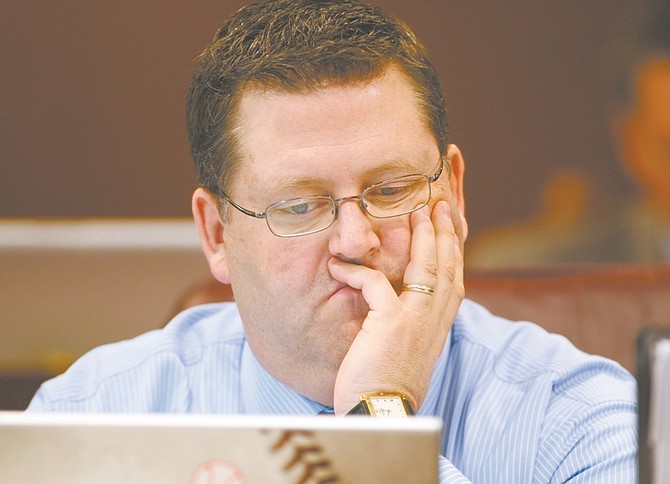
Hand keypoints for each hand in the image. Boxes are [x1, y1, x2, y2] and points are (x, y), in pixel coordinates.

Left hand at [329, 199, 464, 414]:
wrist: (383, 416)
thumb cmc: (387, 390)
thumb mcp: (406, 356)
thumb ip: (408, 331)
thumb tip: (398, 315)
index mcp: (437, 329)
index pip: (452, 282)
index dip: (451, 253)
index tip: (449, 231)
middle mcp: (433, 322)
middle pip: (447, 267)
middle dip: (445, 233)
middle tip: (439, 206)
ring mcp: (415, 320)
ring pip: (426, 267)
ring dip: (423, 236)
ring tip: (417, 212)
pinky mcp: (390, 323)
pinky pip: (373, 284)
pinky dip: (355, 272)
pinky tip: (339, 265)